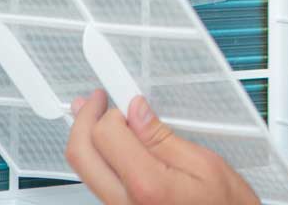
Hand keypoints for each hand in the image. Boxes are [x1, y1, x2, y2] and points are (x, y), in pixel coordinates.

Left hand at [65, 89, 258, 204]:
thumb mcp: (205, 164)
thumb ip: (162, 138)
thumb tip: (136, 111)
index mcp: (148, 186)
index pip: (106, 135)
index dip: (113, 109)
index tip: (122, 94)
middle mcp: (125, 203)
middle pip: (82, 155)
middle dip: (84, 120)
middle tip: (96, 99)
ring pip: (85, 170)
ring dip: (86, 137)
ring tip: (95, 114)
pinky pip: (97, 182)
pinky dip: (96, 156)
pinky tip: (106, 141)